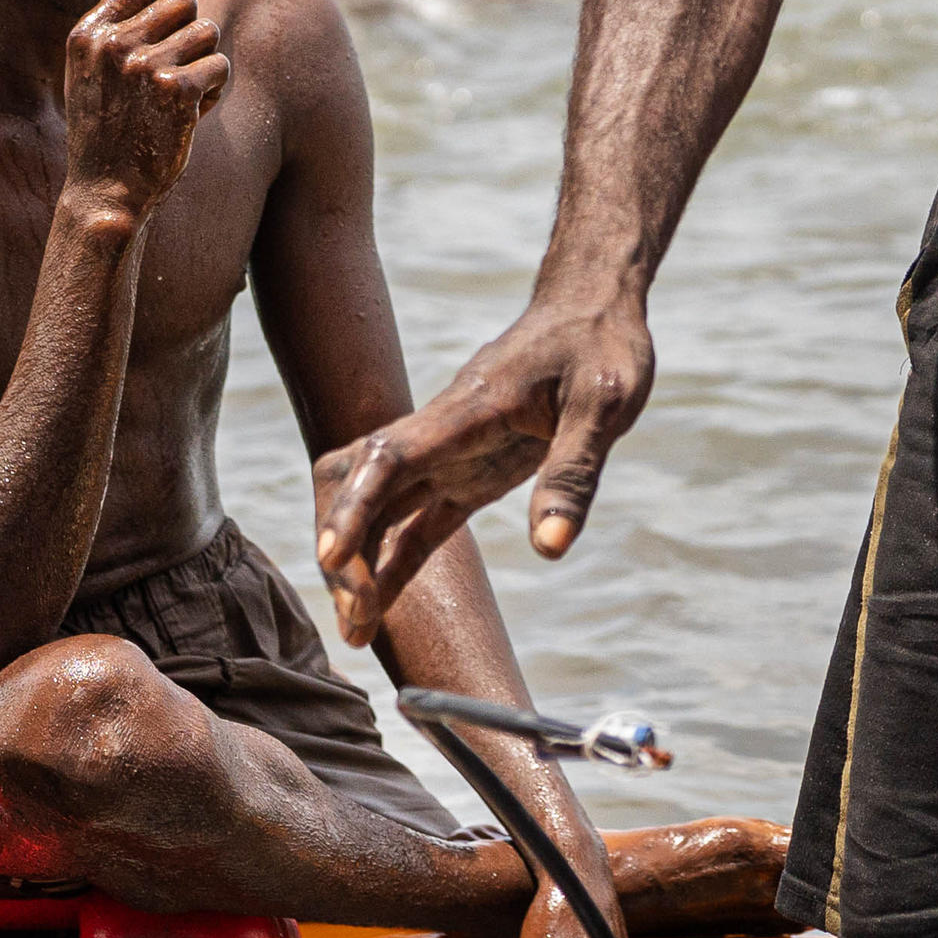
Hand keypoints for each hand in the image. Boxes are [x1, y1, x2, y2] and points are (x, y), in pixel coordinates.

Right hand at [61, 0, 225, 218]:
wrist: (106, 191)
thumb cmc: (105, 126)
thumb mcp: (91, 67)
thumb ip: (116, 15)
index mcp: (88, 33)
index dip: (162, 6)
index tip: (157, 39)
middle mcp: (113, 44)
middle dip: (189, 32)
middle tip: (174, 68)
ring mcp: (144, 66)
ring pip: (207, 31)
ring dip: (203, 62)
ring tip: (179, 93)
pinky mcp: (176, 91)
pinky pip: (219, 66)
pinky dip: (212, 91)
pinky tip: (189, 114)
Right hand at [311, 289, 654, 646]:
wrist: (593, 305)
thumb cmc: (601, 345)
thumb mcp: (605, 403)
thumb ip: (573, 472)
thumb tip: (550, 547)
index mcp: (466, 411)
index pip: (389, 458)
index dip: (355, 507)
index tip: (331, 558)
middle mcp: (442, 434)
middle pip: (361, 486)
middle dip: (345, 549)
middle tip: (359, 618)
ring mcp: (449, 454)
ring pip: (378, 508)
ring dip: (361, 565)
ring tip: (358, 633)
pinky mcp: (467, 473)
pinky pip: (415, 522)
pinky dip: (392, 562)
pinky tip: (378, 608)